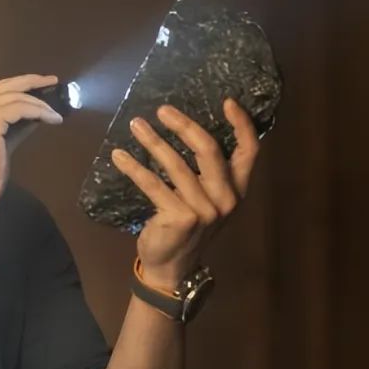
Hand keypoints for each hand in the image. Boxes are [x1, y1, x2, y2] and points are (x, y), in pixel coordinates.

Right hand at [0, 74, 62, 221]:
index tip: (37, 87)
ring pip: (12, 96)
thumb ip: (11, 131)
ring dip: (38, 102)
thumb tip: (33, 118)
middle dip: (29, 81)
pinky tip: (51, 119)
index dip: (16, 87)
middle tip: (51, 81)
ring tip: (55, 111)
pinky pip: (18, 108)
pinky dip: (38, 111)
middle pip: (1, 86)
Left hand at [110, 98, 259, 288]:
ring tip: (135, 124)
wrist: (172, 268)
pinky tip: (119, 156)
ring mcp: (204, 210)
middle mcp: (226, 199)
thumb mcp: (206, 200)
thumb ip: (207, 173)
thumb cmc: (188, 226)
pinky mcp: (180, 217)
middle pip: (208, 150)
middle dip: (184, 125)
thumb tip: (185, 127)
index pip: (249, 151)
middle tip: (163, 110)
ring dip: (152, 141)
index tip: (227, 101)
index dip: (241, 124)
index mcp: (238, 190)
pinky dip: (133, 167)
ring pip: (176, 164)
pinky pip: (153, 184)